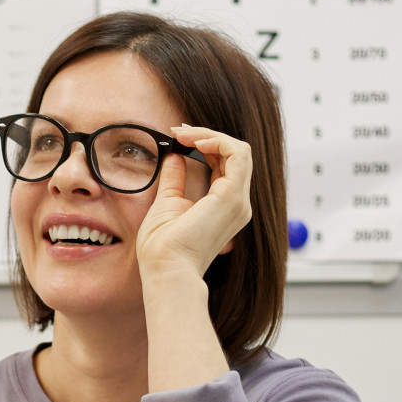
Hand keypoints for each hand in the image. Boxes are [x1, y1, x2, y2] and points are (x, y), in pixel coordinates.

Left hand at [134, 125, 253, 279]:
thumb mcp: (167, 204)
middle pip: (234, 155)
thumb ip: (175, 179)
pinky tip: (195, 141)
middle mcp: (237, 204)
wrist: (166, 270)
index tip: (178, 137)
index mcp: (224, 208)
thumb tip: (175, 156)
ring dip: (210, 134)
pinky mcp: (232, 197)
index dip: (205, 145)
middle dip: (206, 135)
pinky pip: (238, 154)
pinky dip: (218, 141)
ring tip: (183, 134)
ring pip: (239, 150)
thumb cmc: (163, 250)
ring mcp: (238, 201)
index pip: (225, 165)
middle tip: (178, 130)